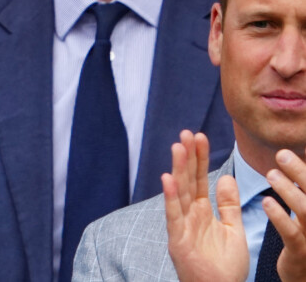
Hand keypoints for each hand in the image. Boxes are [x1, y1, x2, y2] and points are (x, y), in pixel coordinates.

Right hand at [162, 131, 248, 281]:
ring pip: (179, 191)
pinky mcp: (177, 239)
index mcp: (202, 210)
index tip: (199, 136)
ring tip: (178, 147)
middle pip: (188, 179)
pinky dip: (170, 197)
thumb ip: (229, 205)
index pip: (200, 177)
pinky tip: (168, 178)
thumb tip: (226, 177)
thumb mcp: (233, 231)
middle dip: (187, 156)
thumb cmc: (225, 267)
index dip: (200, 157)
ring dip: (178, 168)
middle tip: (187, 133)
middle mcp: (190, 213)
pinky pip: (173, 214)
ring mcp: (182, 224)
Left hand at [264, 149, 305, 281]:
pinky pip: (291, 234)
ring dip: (288, 191)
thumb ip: (305, 184)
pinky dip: (279, 216)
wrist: (305, 276)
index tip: (303, 147)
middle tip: (282, 153)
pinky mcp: (302, 254)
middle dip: (302, 172)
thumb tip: (302, 150)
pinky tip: (266, 201)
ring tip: (270, 174)